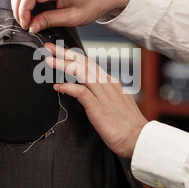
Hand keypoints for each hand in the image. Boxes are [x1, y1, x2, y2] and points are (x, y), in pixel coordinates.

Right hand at [10, 0, 130, 32]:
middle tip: (25, 26)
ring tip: (29, 21)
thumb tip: (31, 26)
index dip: (22, 12)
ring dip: (21, 6)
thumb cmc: (94, 4)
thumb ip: (49, 21)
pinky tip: (33, 14)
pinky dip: (26, 1)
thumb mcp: (73, 18)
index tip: (25, 26)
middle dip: (18, 10)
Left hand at [44, 43, 147, 158]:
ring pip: (81, 72)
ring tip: (48, 61)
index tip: (60, 52)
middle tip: (49, 47)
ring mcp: (104, 95)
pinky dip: (68, 87)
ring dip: (63, 65)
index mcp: (111, 83)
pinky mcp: (99, 107)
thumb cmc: (127, 126)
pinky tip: (58, 86)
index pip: (89, 63)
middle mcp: (107, 84)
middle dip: (65, 53)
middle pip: (83, 62)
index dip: (73, 56)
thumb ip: (103, 94)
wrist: (139, 139)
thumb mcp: (116, 103)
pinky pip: (81, 92)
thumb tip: (87, 91)